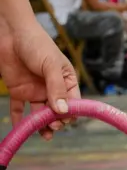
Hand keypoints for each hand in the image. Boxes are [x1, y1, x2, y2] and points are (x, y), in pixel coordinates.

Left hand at [0, 20, 79, 140]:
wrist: (11, 34)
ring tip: (45, 135)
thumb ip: (56, 88)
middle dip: (57, 121)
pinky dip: (19, 120)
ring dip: (42, 125)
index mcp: (66, 80)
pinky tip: (21, 130)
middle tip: (53, 127)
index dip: (71, 112)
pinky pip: (19, 109)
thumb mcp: (51, 65)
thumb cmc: (37, 44)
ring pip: (40, 113)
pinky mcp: (19, 91)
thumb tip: (63, 111)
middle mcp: (52, 88)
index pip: (73, 101)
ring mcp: (36, 91)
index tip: (65, 120)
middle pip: (57, 111)